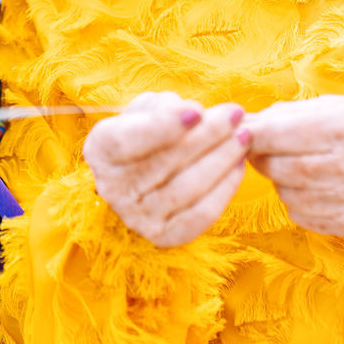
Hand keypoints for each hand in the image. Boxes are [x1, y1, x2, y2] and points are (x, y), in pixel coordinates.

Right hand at [83, 91, 249, 246]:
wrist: (149, 170)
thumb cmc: (151, 131)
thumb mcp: (148, 109)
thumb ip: (165, 108)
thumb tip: (195, 115)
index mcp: (100, 150)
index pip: (127, 140)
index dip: (163, 125)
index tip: (197, 110)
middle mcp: (112, 188)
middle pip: (164, 162)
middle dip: (207, 135)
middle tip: (235, 114)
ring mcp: (137, 217)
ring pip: (187, 188)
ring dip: (222, 159)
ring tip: (244, 136)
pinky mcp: (164, 236)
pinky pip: (201, 214)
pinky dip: (225, 188)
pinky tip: (239, 164)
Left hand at [244, 95, 343, 237]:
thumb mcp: (340, 105)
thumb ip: (290, 115)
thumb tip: (244, 124)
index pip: (280, 134)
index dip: (252, 134)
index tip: (239, 132)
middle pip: (279, 167)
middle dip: (261, 157)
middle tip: (259, 149)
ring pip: (287, 192)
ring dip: (278, 178)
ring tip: (294, 164)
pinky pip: (302, 214)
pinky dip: (295, 199)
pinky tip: (312, 185)